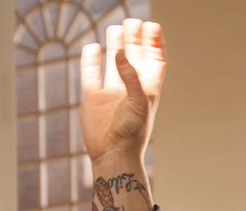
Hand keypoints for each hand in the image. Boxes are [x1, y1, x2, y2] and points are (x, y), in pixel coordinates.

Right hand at [80, 19, 164, 165]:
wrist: (112, 155)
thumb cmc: (132, 133)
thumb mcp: (139, 102)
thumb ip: (130, 77)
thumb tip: (118, 52)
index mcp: (147, 90)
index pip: (154, 61)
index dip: (154, 43)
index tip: (152, 26)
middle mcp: (129, 89)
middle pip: (134, 57)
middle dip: (134, 39)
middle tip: (132, 21)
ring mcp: (110, 93)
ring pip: (113, 63)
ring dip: (115, 46)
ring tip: (115, 27)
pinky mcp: (93, 99)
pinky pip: (91, 74)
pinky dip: (91, 60)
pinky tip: (92, 46)